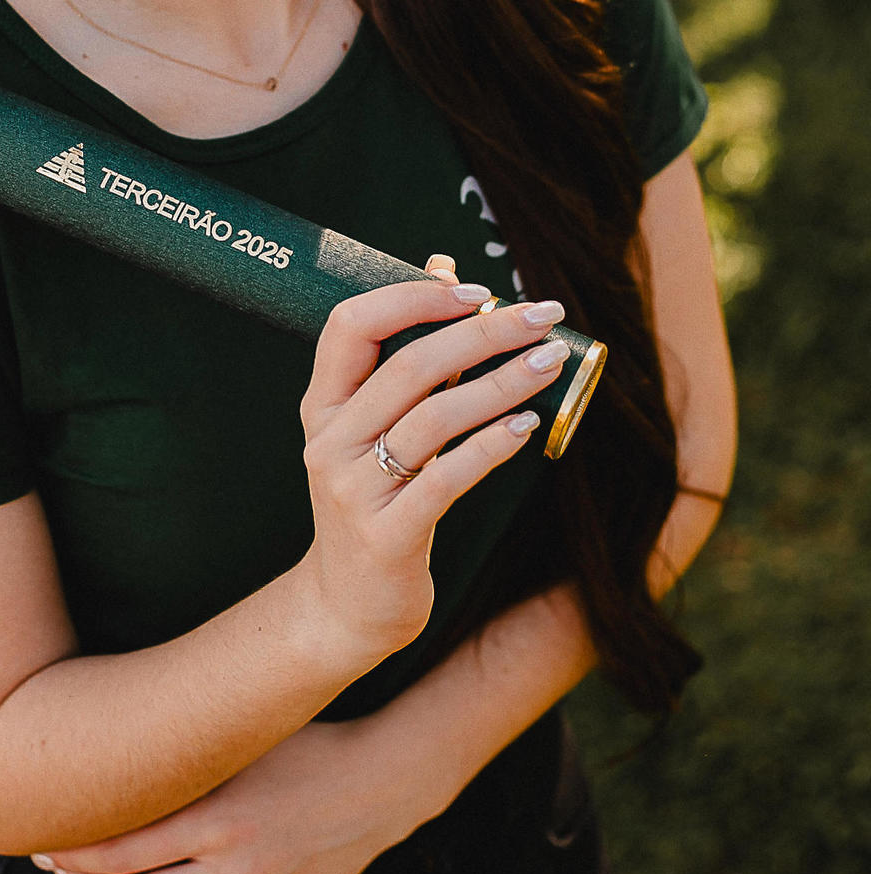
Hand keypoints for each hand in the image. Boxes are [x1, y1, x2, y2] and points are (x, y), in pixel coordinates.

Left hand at [30, 716, 422, 873]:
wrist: (379, 785)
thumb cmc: (306, 747)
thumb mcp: (243, 743)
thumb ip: (184, 760)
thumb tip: (114, 759)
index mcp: (219, 819)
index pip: (121, 851)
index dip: (73, 851)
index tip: (45, 838)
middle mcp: (235, 871)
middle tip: (54, 868)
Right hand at [291, 253, 569, 663]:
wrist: (347, 605)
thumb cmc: (374, 499)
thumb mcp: (378, 426)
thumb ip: (409, 351)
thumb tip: (443, 268)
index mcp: (323, 404)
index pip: (349, 325)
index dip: (410, 298)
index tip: (474, 290)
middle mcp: (330, 441)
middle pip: (408, 366)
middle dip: (482, 333)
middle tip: (541, 317)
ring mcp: (354, 489)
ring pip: (434, 418)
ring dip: (500, 383)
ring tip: (550, 362)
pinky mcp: (387, 535)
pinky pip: (447, 478)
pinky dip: (492, 445)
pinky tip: (527, 422)